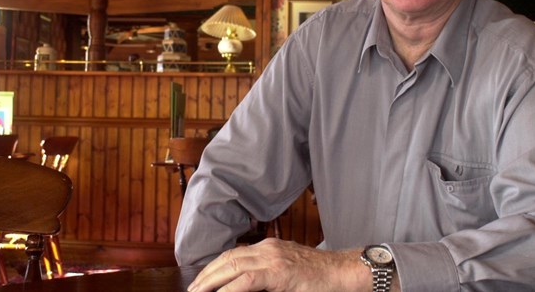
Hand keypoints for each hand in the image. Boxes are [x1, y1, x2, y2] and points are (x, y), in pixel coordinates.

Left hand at [186, 238, 366, 291]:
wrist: (343, 272)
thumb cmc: (318, 277)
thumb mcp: (288, 273)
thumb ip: (267, 278)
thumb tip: (245, 287)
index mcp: (267, 248)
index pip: (233, 255)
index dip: (213, 269)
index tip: (201, 283)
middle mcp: (267, 248)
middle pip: (227, 259)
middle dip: (206, 276)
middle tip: (192, 290)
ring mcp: (273, 258)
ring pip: (232, 266)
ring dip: (211, 281)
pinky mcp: (279, 271)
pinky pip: (247, 280)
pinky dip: (230, 289)